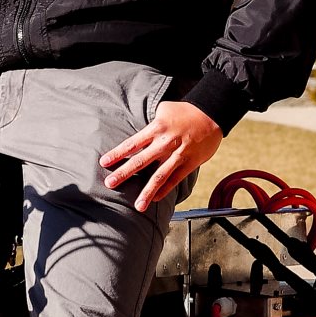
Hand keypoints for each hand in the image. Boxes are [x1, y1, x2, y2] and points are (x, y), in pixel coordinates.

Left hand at [99, 100, 223, 213]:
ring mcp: (178, 154)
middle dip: (124, 173)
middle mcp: (165, 143)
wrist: (211, 113)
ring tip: (137, 205)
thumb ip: (151, 125)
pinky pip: (176, 179)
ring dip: (147, 191)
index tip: (104, 162)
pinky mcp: (190, 162)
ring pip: (160, 176)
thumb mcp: (163, 111)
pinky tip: (155, 199)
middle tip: (109, 184)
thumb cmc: (184, 111)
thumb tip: (139, 136)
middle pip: (141, 161)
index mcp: (156, 129)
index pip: (132, 143)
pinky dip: (165, 190)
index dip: (117, 153)